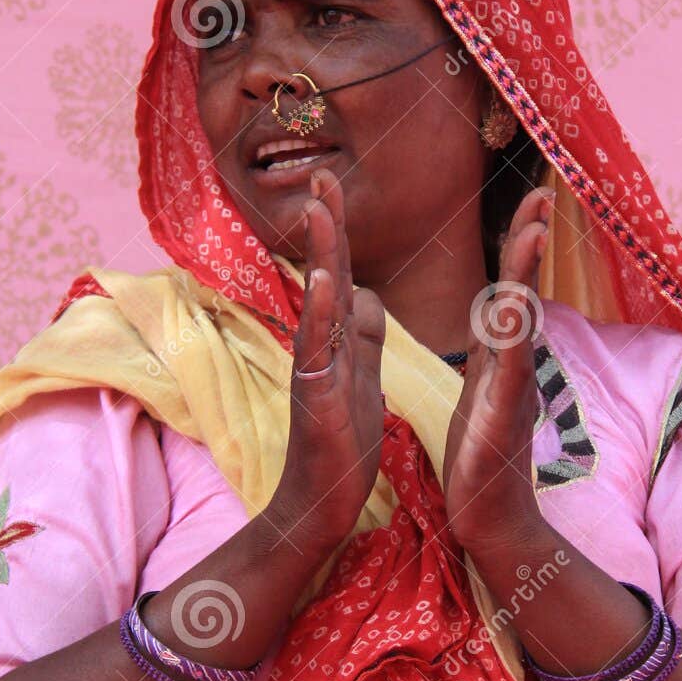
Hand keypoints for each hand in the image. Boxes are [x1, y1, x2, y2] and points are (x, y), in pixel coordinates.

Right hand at [272, 167, 385, 547]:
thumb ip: (363, 338)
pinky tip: (325, 283)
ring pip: (318, 305)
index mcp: (338, 344)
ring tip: (320, 210)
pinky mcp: (316, 400)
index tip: (334, 183)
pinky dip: (320, 315)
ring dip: (321, 255)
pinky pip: (317, 352)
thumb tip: (367, 295)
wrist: (321, 506)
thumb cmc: (338, 447)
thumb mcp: (358, 381)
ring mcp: (314, 372)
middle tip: (322, 174)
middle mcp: (320, 350)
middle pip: (326, 276)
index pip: (342, 276)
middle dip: (326, 225)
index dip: (340, 232)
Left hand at [442, 189, 550, 554]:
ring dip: (525, 272)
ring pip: (520, 318)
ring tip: (533, 229)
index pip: (508, 288)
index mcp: (499, 358)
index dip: (518, 245)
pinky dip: (511, 331)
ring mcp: (513, 386)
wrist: (492, 518)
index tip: (530, 202)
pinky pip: (509, 365)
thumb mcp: (481, 393)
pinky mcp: (503, 413)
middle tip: (540, 194)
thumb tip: (497, 321)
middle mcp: (513, 364)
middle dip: (529, 241)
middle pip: (521, 289)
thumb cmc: (481, 460)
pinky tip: (512, 301)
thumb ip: (489, 356)